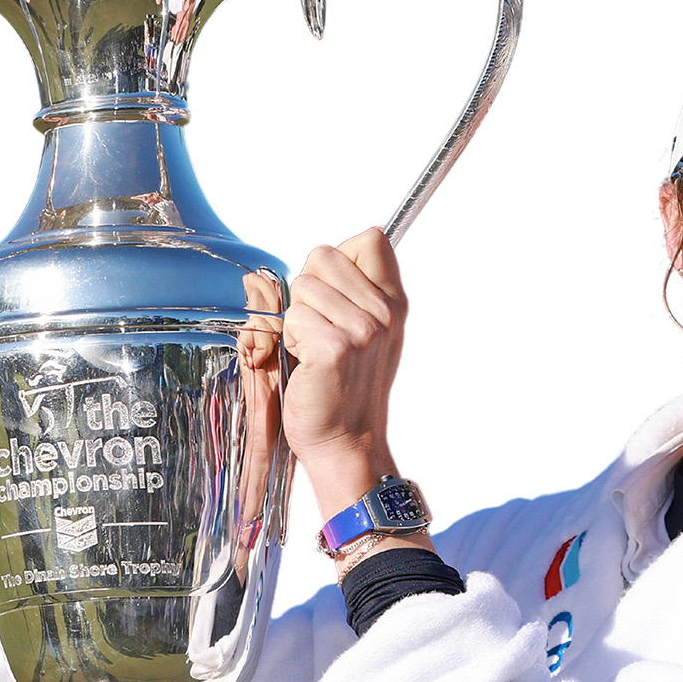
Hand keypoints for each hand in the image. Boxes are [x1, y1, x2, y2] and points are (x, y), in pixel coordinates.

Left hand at [283, 229, 418, 545]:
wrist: (345, 443)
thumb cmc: (345, 390)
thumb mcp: (364, 333)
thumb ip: (352, 289)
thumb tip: (335, 248)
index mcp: (394, 301)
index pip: (370, 238)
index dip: (339, 260)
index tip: (335, 296)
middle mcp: (384, 311)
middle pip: (323, 255)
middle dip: (308, 290)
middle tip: (318, 331)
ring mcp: (362, 329)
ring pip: (302, 287)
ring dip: (295, 319)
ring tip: (312, 351)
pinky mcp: (333, 347)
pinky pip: (291, 317)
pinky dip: (288, 340)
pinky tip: (306, 365)